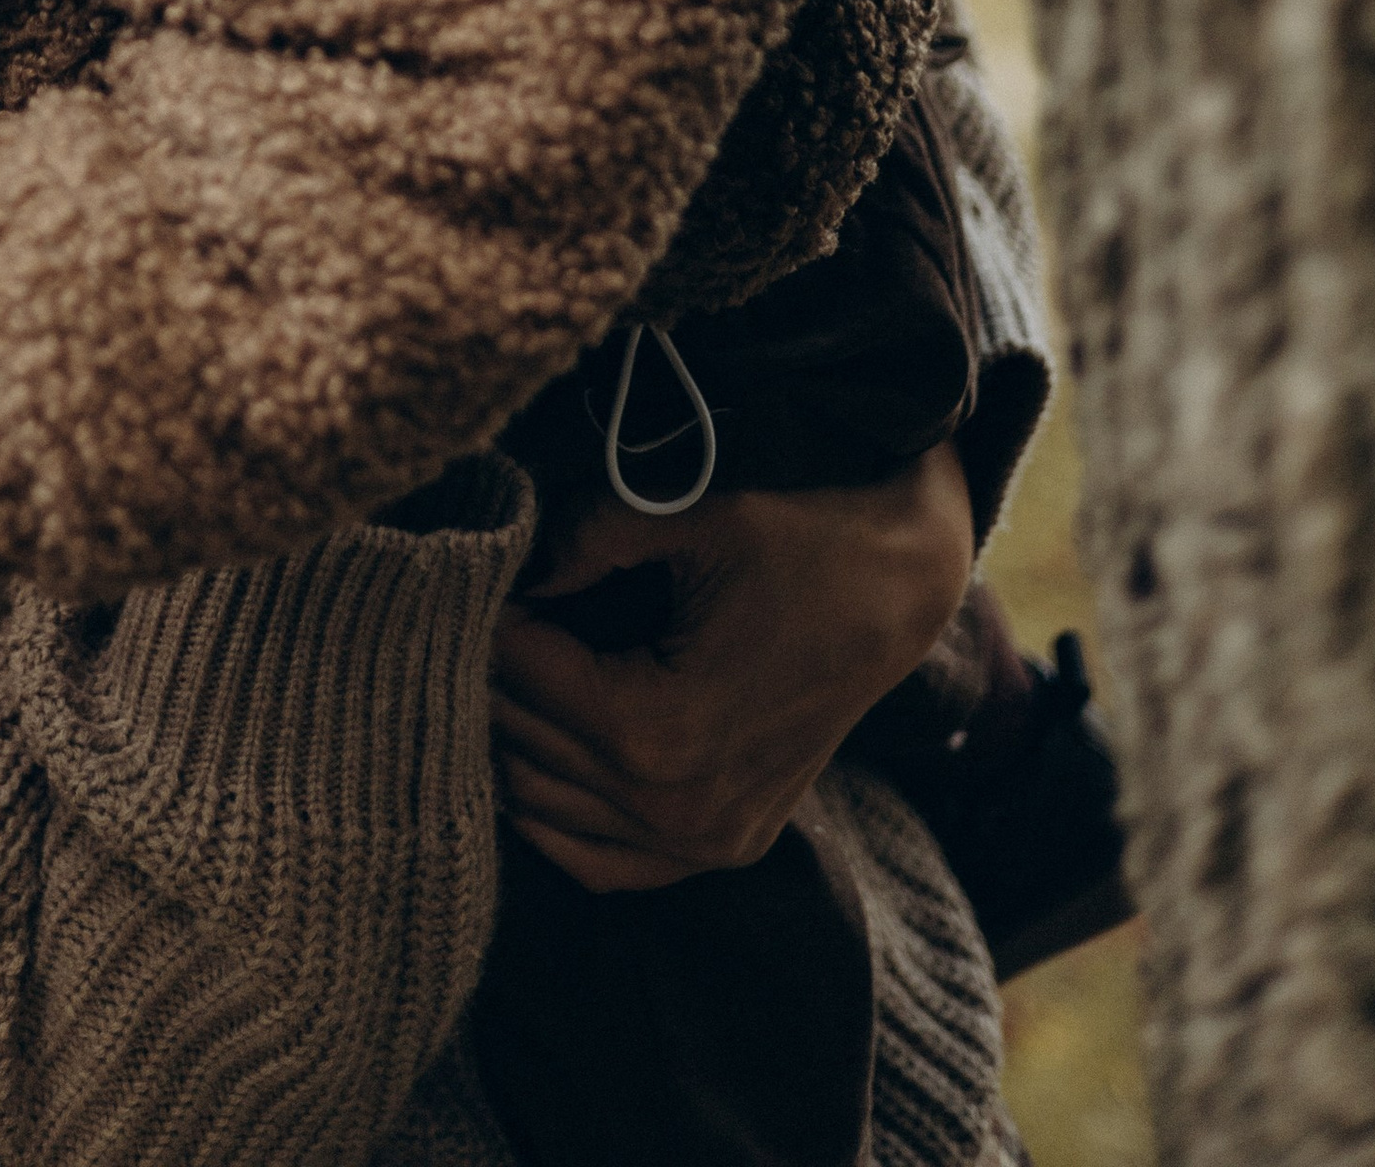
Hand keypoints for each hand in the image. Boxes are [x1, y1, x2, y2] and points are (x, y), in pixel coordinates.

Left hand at [490, 442, 974, 891]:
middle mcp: (680, 807)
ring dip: (511, 737)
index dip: (488, 615)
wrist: (901, 588)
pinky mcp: (725, 847)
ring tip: (498, 664)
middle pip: (525, 744)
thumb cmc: (802, 538)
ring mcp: (706, 841)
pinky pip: (603, 863)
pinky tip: (528, 754)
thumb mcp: (693, 511)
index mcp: (664, 729)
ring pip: (546, 808)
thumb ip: (587, 530)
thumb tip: (512, 558)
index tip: (477, 570)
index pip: (523, 678)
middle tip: (473, 612)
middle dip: (489, 674)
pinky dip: (555, 816)